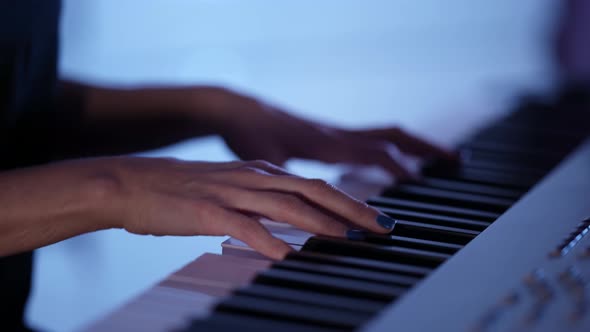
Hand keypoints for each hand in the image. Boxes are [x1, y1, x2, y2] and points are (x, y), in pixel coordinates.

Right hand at [104, 157, 393, 259]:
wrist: (130, 182)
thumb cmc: (180, 190)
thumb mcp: (230, 189)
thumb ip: (262, 203)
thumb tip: (291, 223)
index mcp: (260, 172)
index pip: (316, 185)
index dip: (350, 201)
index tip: (376, 218)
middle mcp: (253, 177)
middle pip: (314, 190)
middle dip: (353, 209)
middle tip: (382, 227)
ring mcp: (231, 192)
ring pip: (288, 204)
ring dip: (322, 223)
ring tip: (350, 239)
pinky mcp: (208, 210)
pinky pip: (246, 227)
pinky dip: (272, 242)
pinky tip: (290, 257)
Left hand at [198, 88, 456, 179]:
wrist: (240, 112)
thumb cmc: (251, 136)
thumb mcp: (266, 162)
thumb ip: (289, 183)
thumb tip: (310, 210)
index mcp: (327, 142)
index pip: (374, 152)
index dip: (398, 167)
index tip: (422, 183)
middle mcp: (339, 135)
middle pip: (392, 136)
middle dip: (426, 148)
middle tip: (458, 162)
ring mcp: (338, 134)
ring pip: (386, 135)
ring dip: (416, 146)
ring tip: (445, 159)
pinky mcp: (333, 137)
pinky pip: (372, 140)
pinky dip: (394, 149)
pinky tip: (400, 161)